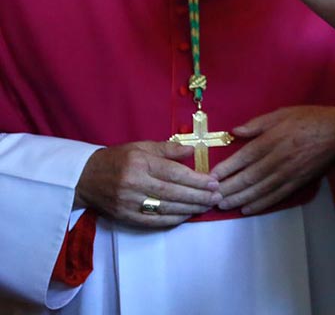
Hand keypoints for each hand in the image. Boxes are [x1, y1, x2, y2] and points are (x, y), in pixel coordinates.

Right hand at [75, 141, 220, 227]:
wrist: (85, 177)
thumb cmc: (117, 158)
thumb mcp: (141, 146)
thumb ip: (168, 149)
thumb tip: (192, 151)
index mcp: (139, 163)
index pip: (174, 173)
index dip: (196, 180)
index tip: (214, 183)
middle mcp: (134, 183)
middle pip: (173, 193)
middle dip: (198, 196)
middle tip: (216, 197)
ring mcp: (129, 202)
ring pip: (165, 209)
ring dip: (189, 209)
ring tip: (206, 206)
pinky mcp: (124, 216)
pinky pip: (153, 221)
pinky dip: (172, 220)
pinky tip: (186, 216)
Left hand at [212, 105, 334, 214]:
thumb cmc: (308, 119)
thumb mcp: (283, 113)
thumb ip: (258, 123)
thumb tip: (234, 132)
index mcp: (273, 139)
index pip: (244, 157)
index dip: (226, 168)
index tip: (211, 177)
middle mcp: (279, 158)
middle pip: (249, 177)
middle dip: (228, 189)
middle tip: (210, 197)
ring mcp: (289, 173)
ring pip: (260, 190)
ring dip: (240, 199)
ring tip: (223, 205)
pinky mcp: (298, 182)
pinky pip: (276, 196)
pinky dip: (261, 204)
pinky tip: (247, 209)